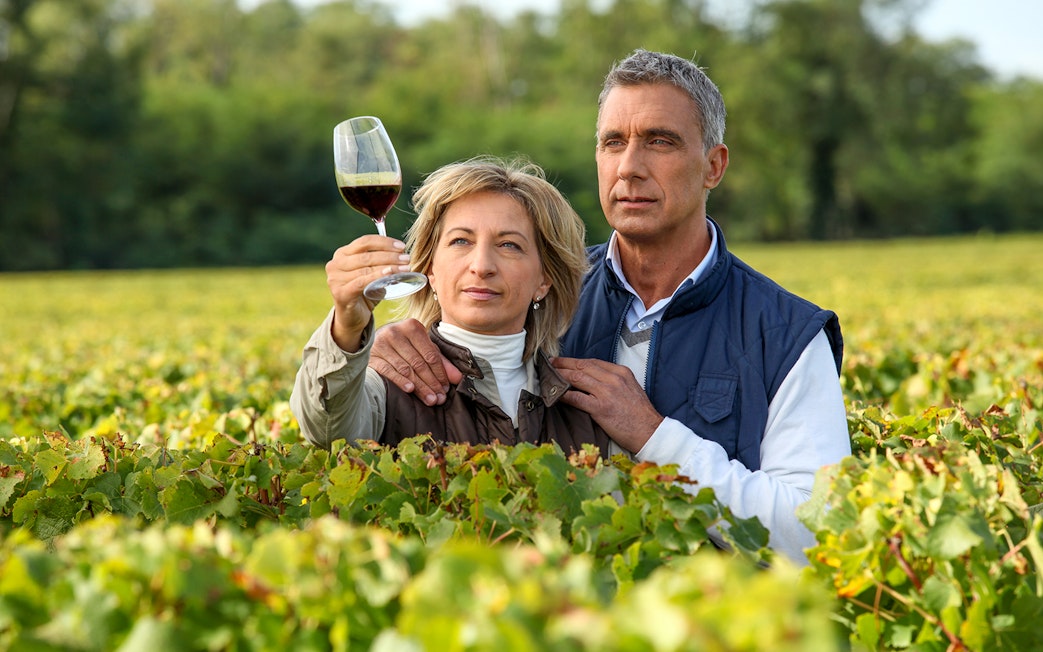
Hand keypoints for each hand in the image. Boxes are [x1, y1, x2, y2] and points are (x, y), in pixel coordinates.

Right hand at [326, 235, 411, 351]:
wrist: (352, 319)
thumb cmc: (364, 293)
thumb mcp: (372, 274)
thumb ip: (381, 263)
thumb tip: (402, 255)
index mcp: (342, 254)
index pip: (364, 242)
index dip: (384, 242)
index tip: (402, 246)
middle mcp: (335, 264)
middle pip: (366, 254)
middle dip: (390, 255)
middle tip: (407, 258)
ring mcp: (335, 279)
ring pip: (366, 267)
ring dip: (389, 266)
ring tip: (405, 268)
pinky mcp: (340, 293)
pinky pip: (362, 281)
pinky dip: (378, 276)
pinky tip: (391, 275)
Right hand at [369, 319, 462, 404]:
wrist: (375, 339)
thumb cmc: (405, 345)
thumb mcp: (423, 348)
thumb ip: (441, 362)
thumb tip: (458, 378)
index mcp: (412, 327)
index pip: (431, 355)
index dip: (440, 373)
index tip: (446, 389)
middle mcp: (396, 332)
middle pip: (419, 363)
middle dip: (431, 383)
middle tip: (439, 399)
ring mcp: (382, 344)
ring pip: (406, 369)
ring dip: (420, 387)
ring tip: (429, 399)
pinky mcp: (372, 356)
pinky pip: (388, 371)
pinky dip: (400, 381)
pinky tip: (410, 390)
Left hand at [551, 357, 663, 452]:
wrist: (650, 432)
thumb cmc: (640, 414)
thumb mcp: (630, 389)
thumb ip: (613, 382)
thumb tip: (592, 381)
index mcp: (621, 372)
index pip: (592, 362)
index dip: (575, 360)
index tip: (563, 361)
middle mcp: (614, 379)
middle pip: (582, 366)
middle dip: (563, 364)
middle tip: (550, 364)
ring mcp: (607, 393)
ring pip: (577, 378)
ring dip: (560, 376)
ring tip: (548, 376)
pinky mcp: (601, 408)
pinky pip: (576, 398)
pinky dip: (564, 395)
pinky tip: (555, 394)